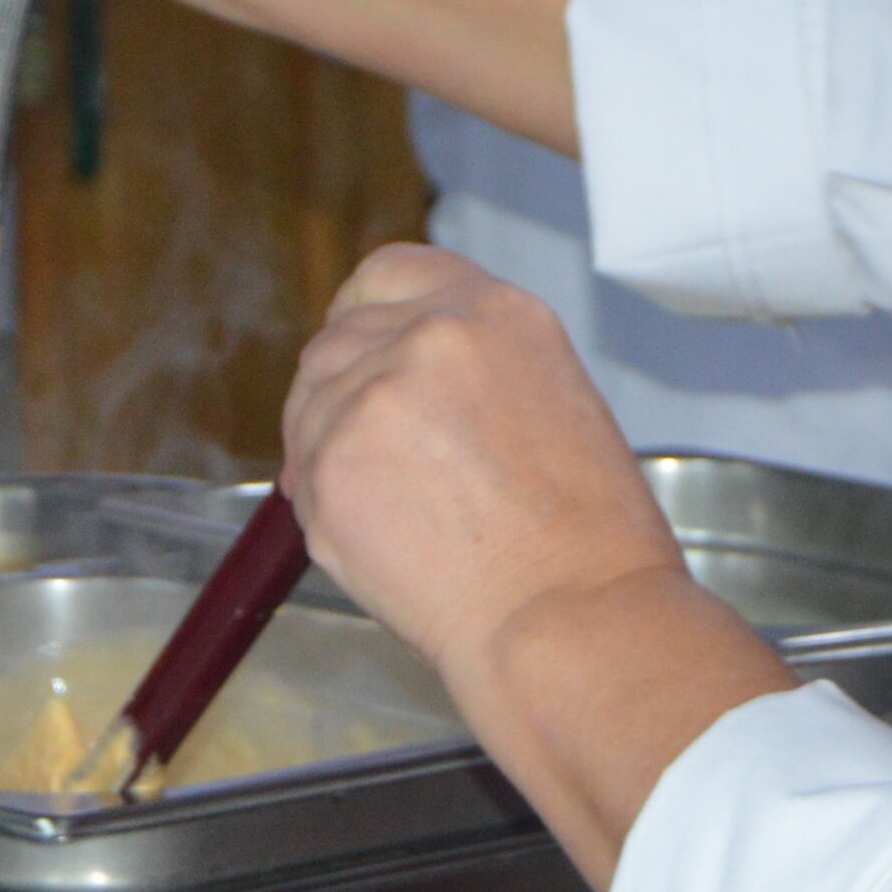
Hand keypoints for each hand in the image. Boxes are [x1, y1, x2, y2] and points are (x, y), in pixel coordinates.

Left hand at [282, 245, 792, 887]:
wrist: (569, 619)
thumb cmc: (588, 540)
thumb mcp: (554, 400)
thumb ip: (473, 368)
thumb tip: (403, 381)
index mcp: (496, 312)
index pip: (391, 272)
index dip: (367, 312)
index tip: (362, 344)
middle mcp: (427, 337)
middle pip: (339, 337)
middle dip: (345, 389)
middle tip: (378, 454)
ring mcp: (369, 398)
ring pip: (309, 402)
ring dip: (330, 443)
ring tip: (393, 507)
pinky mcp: (326, 467)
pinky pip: (303, 472)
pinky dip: (325, 503)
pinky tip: (382, 538)